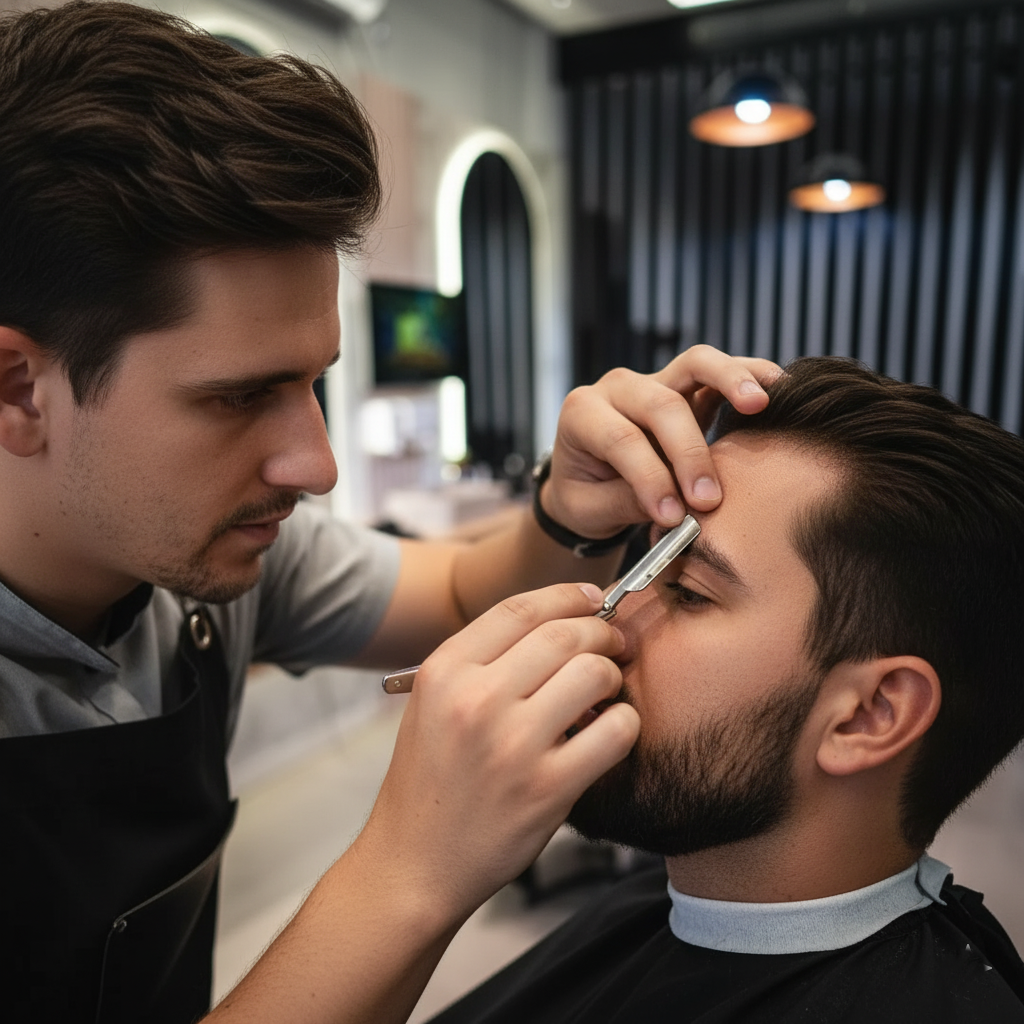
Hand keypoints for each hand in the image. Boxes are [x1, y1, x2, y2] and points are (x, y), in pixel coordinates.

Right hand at [353, 582, 639, 918]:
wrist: (413, 863)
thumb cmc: (429, 781)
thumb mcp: (432, 704)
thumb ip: (482, 662)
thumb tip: (557, 623)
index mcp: (444, 672)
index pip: (519, 609)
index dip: (566, 596)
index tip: (590, 598)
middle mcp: (476, 700)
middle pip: (564, 634)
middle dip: (601, 631)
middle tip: (613, 643)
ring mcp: (513, 744)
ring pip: (594, 674)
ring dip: (612, 675)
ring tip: (607, 690)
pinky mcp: (547, 788)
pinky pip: (615, 732)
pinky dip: (625, 723)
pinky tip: (612, 729)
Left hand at [543, 344, 781, 537]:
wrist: (585, 478)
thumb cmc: (584, 494)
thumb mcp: (589, 508)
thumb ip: (626, 503)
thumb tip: (675, 510)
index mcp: (582, 413)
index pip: (620, 438)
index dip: (649, 477)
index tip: (672, 517)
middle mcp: (618, 388)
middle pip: (661, 403)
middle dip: (689, 452)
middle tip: (709, 499)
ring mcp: (655, 380)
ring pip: (695, 364)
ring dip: (731, 380)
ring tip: (760, 404)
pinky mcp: (687, 386)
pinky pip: (719, 371)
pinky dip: (749, 374)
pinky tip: (777, 388)